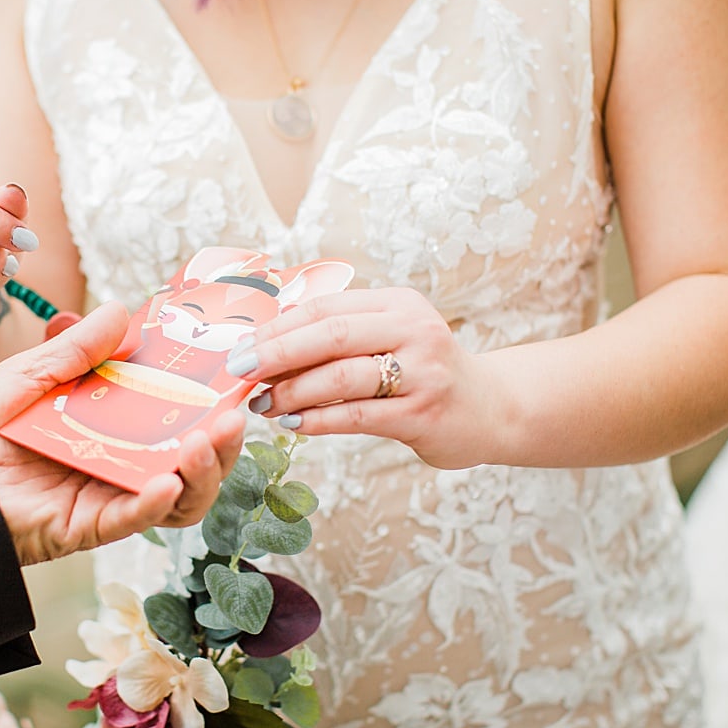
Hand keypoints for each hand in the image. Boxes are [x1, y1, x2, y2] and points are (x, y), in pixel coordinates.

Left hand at [0, 302, 245, 564]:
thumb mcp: (32, 373)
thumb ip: (76, 349)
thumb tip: (122, 310)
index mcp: (119, 423)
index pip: (179, 412)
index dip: (209, 397)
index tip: (231, 373)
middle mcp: (126, 461)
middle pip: (194, 459)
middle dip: (222, 442)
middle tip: (230, 415)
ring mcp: (112, 495)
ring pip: (180, 495)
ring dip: (204, 472)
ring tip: (202, 444)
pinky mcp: (91, 525)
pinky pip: (133, 517)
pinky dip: (154, 503)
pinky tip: (167, 483)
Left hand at [227, 288, 507, 469]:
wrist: (490, 410)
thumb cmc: (422, 374)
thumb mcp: (390, 338)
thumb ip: (340, 336)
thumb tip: (263, 344)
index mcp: (398, 304)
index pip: (325, 308)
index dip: (276, 327)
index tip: (238, 345)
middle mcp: (414, 330)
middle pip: (331, 334)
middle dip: (275, 353)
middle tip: (238, 370)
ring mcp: (422, 372)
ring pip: (341, 376)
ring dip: (292, 391)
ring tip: (262, 403)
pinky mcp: (423, 413)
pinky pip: (357, 415)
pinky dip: (318, 420)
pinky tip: (292, 424)